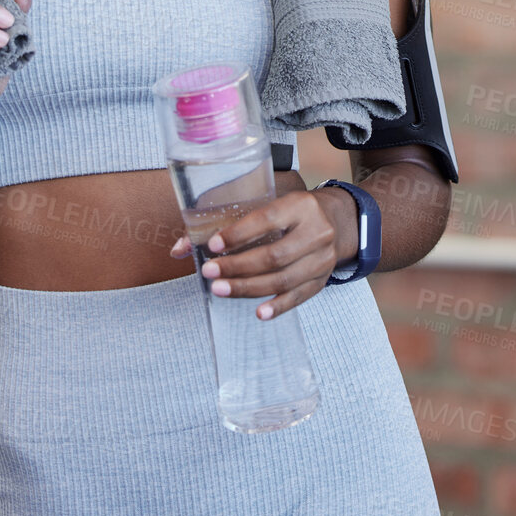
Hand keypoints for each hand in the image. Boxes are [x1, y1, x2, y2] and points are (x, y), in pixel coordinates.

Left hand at [167, 186, 357, 320]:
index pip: (267, 219)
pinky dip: (277, 306)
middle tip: (209, 273)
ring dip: (249, 288)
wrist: (338, 220)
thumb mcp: (266, 204)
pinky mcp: (322, 279)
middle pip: (275, 255)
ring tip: (220, 289)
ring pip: (284, 279)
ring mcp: (323, 258)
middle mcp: (316, 231)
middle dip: (238, 267)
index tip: (212, 245)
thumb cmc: (291, 211)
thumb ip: (223, 222)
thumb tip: (178, 249)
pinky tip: (258, 312)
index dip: (238, 234)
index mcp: (299, 206)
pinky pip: (299, 296)